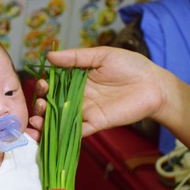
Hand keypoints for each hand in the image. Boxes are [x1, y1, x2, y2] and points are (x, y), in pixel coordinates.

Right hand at [29, 47, 166, 136]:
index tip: (41, 85)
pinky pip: (76, 131)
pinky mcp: (95, 123)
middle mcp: (78, 96)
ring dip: (45, 122)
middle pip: (53, 103)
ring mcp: (86, 111)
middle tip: (40, 104)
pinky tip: (48, 134)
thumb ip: (76, 57)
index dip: (44, 86)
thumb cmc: (131, 66)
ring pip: (60, 119)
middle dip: (41, 106)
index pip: (54, 84)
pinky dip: (62, 134)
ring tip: (35, 122)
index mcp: (77, 79)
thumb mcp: (102, 55)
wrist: (154, 85)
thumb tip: (49, 56)